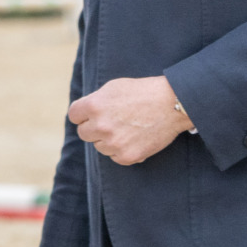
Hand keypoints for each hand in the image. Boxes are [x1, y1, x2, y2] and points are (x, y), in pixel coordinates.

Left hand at [69, 76, 193, 164]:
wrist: (172, 104)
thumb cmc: (142, 92)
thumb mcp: (112, 88)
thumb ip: (94, 101)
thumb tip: (82, 114)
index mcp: (93, 106)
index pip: (74, 116)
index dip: (84, 114)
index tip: (93, 114)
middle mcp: (100, 126)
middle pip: (84, 133)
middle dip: (94, 128)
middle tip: (112, 122)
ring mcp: (114, 143)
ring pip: (99, 146)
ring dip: (108, 140)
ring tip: (126, 129)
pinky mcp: (128, 156)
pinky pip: (115, 157)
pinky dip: (122, 151)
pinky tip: (134, 139)